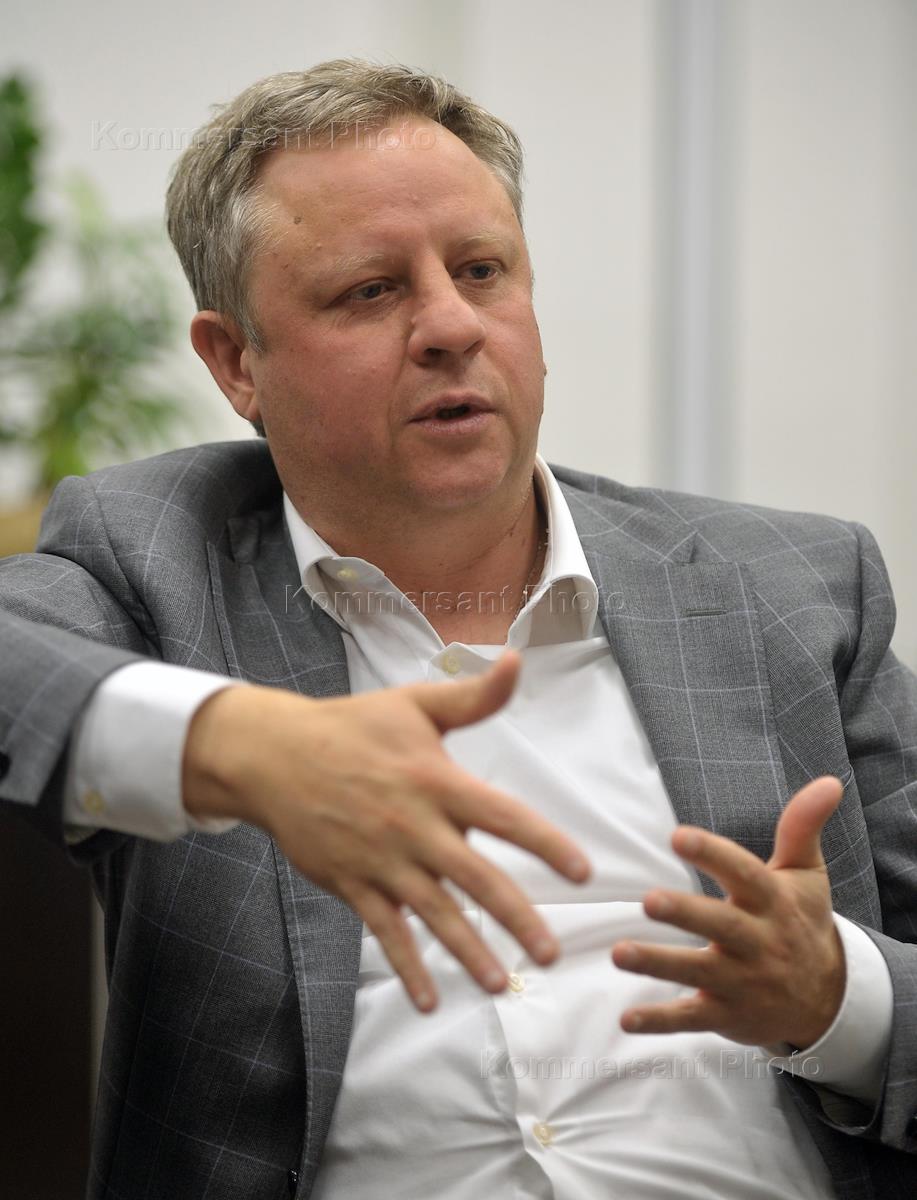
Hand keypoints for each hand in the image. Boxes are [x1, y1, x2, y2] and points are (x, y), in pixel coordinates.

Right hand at [183, 652, 589, 1011]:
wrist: (275, 755)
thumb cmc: (352, 726)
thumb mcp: (414, 703)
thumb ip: (473, 696)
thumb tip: (516, 661)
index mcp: (436, 780)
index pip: (503, 817)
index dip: (545, 843)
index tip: (583, 871)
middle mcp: (413, 825)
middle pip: (475, 878)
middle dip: (516, 917)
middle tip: (550, 954)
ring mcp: (381, 859)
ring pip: (433, 914)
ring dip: (467, 951)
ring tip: (500, 984)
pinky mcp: (352, 882)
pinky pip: (384, 931)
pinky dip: (406, 966)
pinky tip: (428, 999)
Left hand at [611, 776, 845, 1048]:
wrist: (825, 998)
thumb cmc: (801, 921)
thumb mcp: (806, 874)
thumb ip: (802, 827)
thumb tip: (829, 781)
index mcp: (770, 902)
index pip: (743, 874)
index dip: (712, 854)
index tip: (677, 835)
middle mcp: (756, 942)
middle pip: (720, 926)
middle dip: (685, 914)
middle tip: (648, 899)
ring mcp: (740, 983)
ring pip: (697, 973)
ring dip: (657, 965)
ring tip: (619, 953)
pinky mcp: (725, 1015)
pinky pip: (690, 1019)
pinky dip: (658, 1021)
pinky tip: (626, 1018)